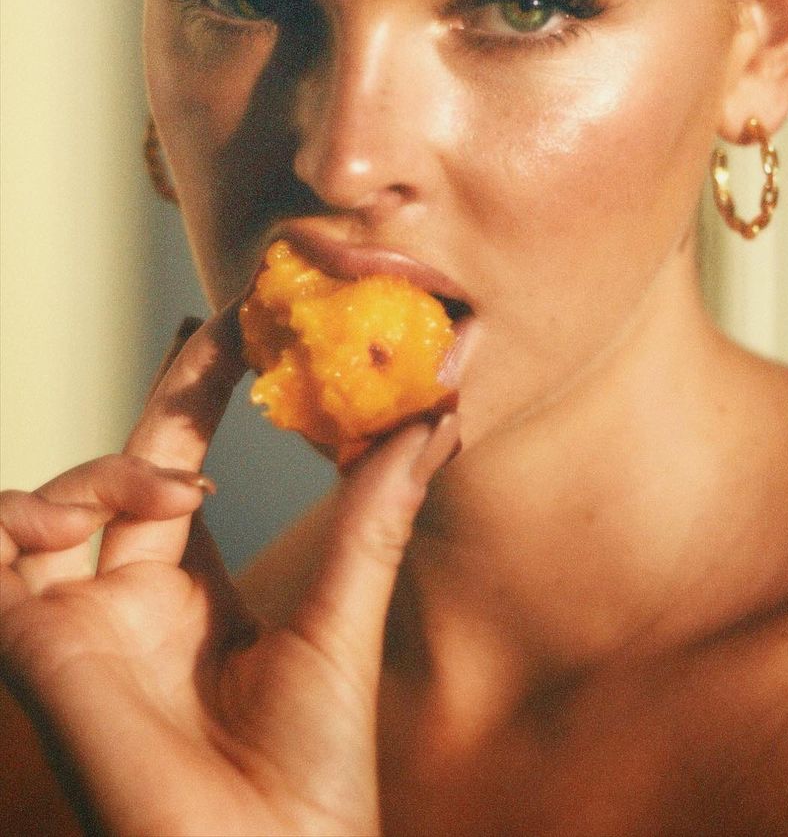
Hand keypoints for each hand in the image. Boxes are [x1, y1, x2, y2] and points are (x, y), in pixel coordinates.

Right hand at [0, 314, 459, 836]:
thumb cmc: (311, 776)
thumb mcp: (342, 620)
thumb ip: (374, 518)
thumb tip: (433, 423)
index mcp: (193, 602)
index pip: (181, 475)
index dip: (201, 400)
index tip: (238, 327)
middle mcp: (128, 608)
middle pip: (129, 467)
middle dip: (172, 390)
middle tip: (221, 324)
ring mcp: (77, 628)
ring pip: (51, 504)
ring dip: (103, 470)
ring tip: (171, 490)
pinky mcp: (33, 650)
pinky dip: (24, 512)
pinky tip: (83, 521)